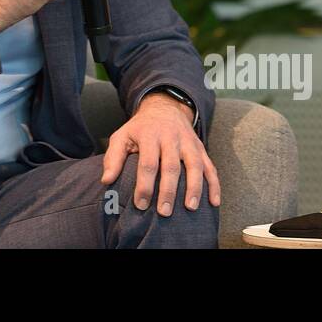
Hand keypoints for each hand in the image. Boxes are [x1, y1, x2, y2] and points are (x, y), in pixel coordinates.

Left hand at [100, 92, 220, 215]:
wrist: (164, 108)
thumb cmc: (140, 129)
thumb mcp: (122, 136)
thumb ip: (112, 157)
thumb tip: (106, 181)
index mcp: (149, 135)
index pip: (147, 163)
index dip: (144, 185)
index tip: (141, 205)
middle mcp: (170, 137)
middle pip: (171, 166)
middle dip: (168, 190)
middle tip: (164, 212)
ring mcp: (188, 142)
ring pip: (194, 165)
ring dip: (194, 187)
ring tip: (190, 207)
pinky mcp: (200, 147)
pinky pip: (210, 166)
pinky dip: (214, 184)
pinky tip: (214, 202)